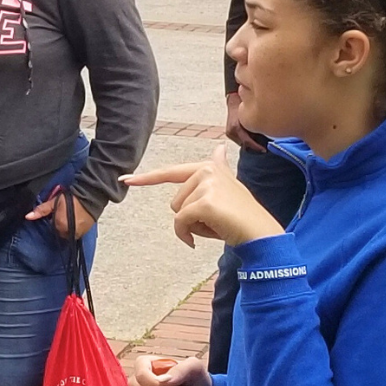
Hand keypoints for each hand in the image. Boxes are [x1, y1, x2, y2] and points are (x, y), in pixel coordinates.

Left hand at [25, 188, 94, 239]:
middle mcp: (69, 232)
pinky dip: (76, 228)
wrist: (90, 195)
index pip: (51, 228)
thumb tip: (27, 217)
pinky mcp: (86, 231)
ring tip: (70, 217)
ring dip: (68, 228)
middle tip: (63, 215)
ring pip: (69, 234)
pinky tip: (76, 220)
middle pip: (60, 232)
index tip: (56, 214)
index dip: (53, 221)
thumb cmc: (71, 198)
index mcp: (59, 226)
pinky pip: (77, 233)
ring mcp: (79, 233)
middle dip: (59, 226)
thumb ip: (41, 211)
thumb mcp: (54, 202)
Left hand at [123, 145, 286, 249]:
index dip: (146, 178)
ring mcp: (207, 184)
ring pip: (177, 212)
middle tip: (216, 219)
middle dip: (189, 216)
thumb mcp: (230, 188)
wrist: (261, 234)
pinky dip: (187, 235)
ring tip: (218, 223)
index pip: (171, 172)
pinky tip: (206, 237)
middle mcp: (207, 170)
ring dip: (193, 225)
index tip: (124, 180)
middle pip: (174, 200)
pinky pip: (180, 223)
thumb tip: (218, 148)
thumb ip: (219, 168)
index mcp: (209, 167)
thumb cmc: (241, 217)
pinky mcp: (204, 202)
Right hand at [223, 91, 263, 152]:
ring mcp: (229, 133)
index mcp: (235, 128)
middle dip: (254, 146)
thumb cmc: (243, 104)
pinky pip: (240, 139)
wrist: (234, 99)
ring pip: (242, 143)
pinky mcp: (229, 132)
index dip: (256, 147)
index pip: (247, 142)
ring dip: (250, 143)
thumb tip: (267, 134)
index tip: (264, 150)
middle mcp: (231, 132)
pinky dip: (246, 139)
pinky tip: (253, 137)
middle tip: (264, 146)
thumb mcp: (251, 115)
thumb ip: (257, 125)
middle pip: (244, 144)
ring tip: (259, 142)